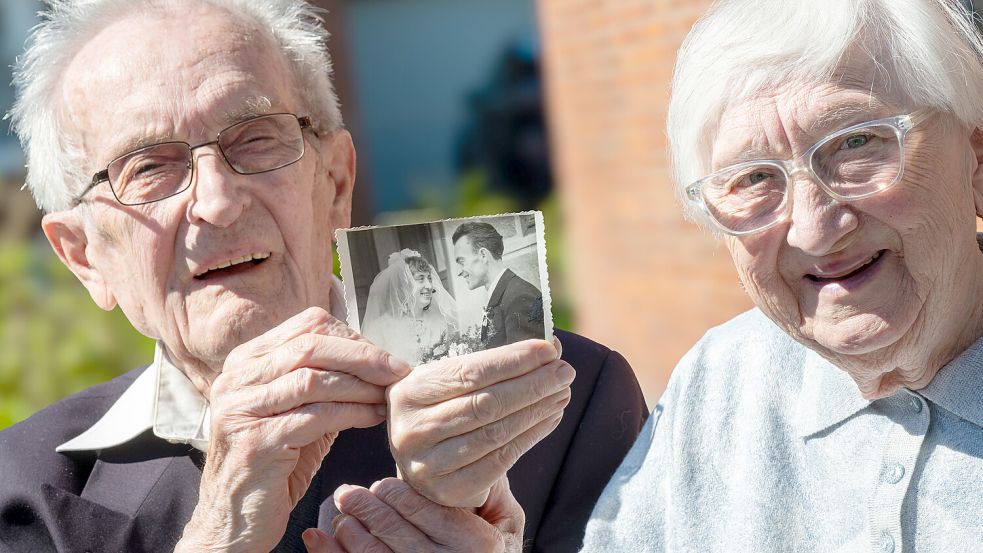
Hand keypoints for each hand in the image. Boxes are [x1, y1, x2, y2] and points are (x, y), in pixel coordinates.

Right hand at [175, 307, 410, 552]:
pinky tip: (372, 417)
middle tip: (398, 371)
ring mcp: (240, 409)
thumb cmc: (272, 467)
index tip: (384, 358)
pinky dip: (352, 413)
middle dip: (363, 356)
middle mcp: (235, 379)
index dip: (352, 338)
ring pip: (312, 379)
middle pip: (311, 345)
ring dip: (361, 385)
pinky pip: (315, 416)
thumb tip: (375, 361)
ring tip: (387, 397)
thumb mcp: (297, 414)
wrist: (234, 521)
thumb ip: (324, 384)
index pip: (307, 326)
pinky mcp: (255, 442)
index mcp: (245, 363)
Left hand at [301, 476, 524, 552]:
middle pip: (392, 529)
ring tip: (342, 513)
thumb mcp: (506, 519)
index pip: (423, 508)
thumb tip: (462, 446)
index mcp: (474, 542)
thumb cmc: (495, 551)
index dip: (394, 493)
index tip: (380, 484)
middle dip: (363, 506)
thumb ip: (487, 486)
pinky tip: (319, 539)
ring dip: (349, 530)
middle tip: (347, 493)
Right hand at [388, 337, 572, 506]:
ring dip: (537, 409)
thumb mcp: (450, 383)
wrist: (424, 463)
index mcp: (408, 391)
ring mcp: (428, 463)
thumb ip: (491, 365)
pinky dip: (532, 435)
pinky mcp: (449, 489)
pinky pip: (501, 458)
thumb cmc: (442, 411)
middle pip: (486, 403)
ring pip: (496, 432)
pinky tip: (551, 417)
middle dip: (532, 384)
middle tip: (565, 371)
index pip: (468, 372)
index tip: (547, 349)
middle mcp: (412, 428)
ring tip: (563, 392)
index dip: (512, 360)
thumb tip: (549, 349)